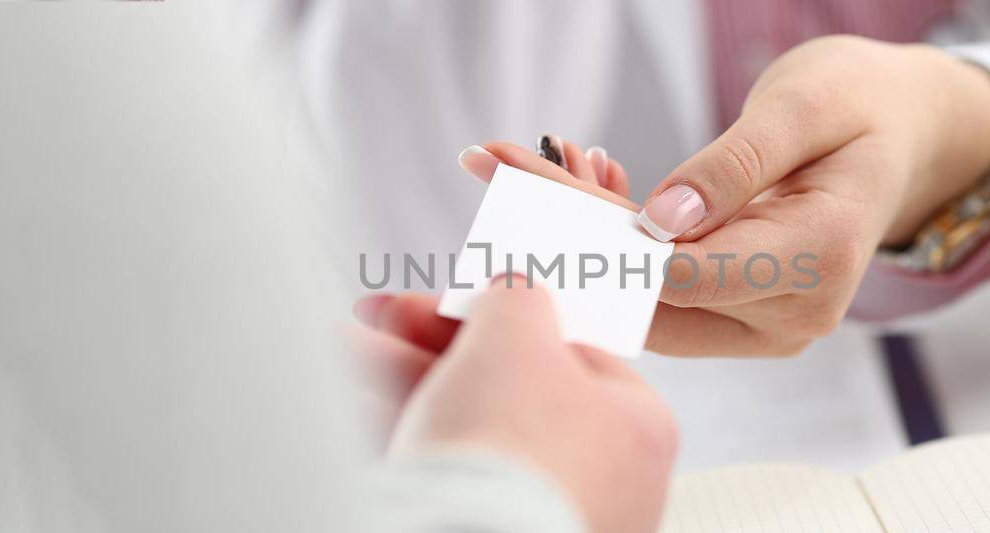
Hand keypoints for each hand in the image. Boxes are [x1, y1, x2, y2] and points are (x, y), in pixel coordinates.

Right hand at [362, 278, 677, 532]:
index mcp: (640, 428)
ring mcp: (555, 516)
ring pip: (472, 434)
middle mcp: (608, 480)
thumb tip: (516, 291)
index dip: (507, 315)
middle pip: (511, 390)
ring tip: (349, 351)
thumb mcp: (514, 331)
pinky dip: (408, 438)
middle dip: (433, 347)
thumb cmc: (512, 444)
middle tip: (384, 317)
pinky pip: (453, 478)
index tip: (456, 299)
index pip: (574, 353)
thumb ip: (517, 298)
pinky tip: (355, 405)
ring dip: (405, 383)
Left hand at [460, 38, 989, 355]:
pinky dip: (619, 242)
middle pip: (655, 295)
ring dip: (588, 238)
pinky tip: (592, 179)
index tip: (526, 177)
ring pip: (650, 301)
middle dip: (573, 234)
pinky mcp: (744, 316)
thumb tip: (660, 222)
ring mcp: (769, 323)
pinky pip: (666, 291)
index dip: (597, 232)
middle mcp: (795, 314)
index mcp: (820, 260)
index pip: (684, 271)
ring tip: (543, 160)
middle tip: (502, 160)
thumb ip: (735, 166)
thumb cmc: (862, 105)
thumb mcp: (804, 108)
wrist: (904, 131)